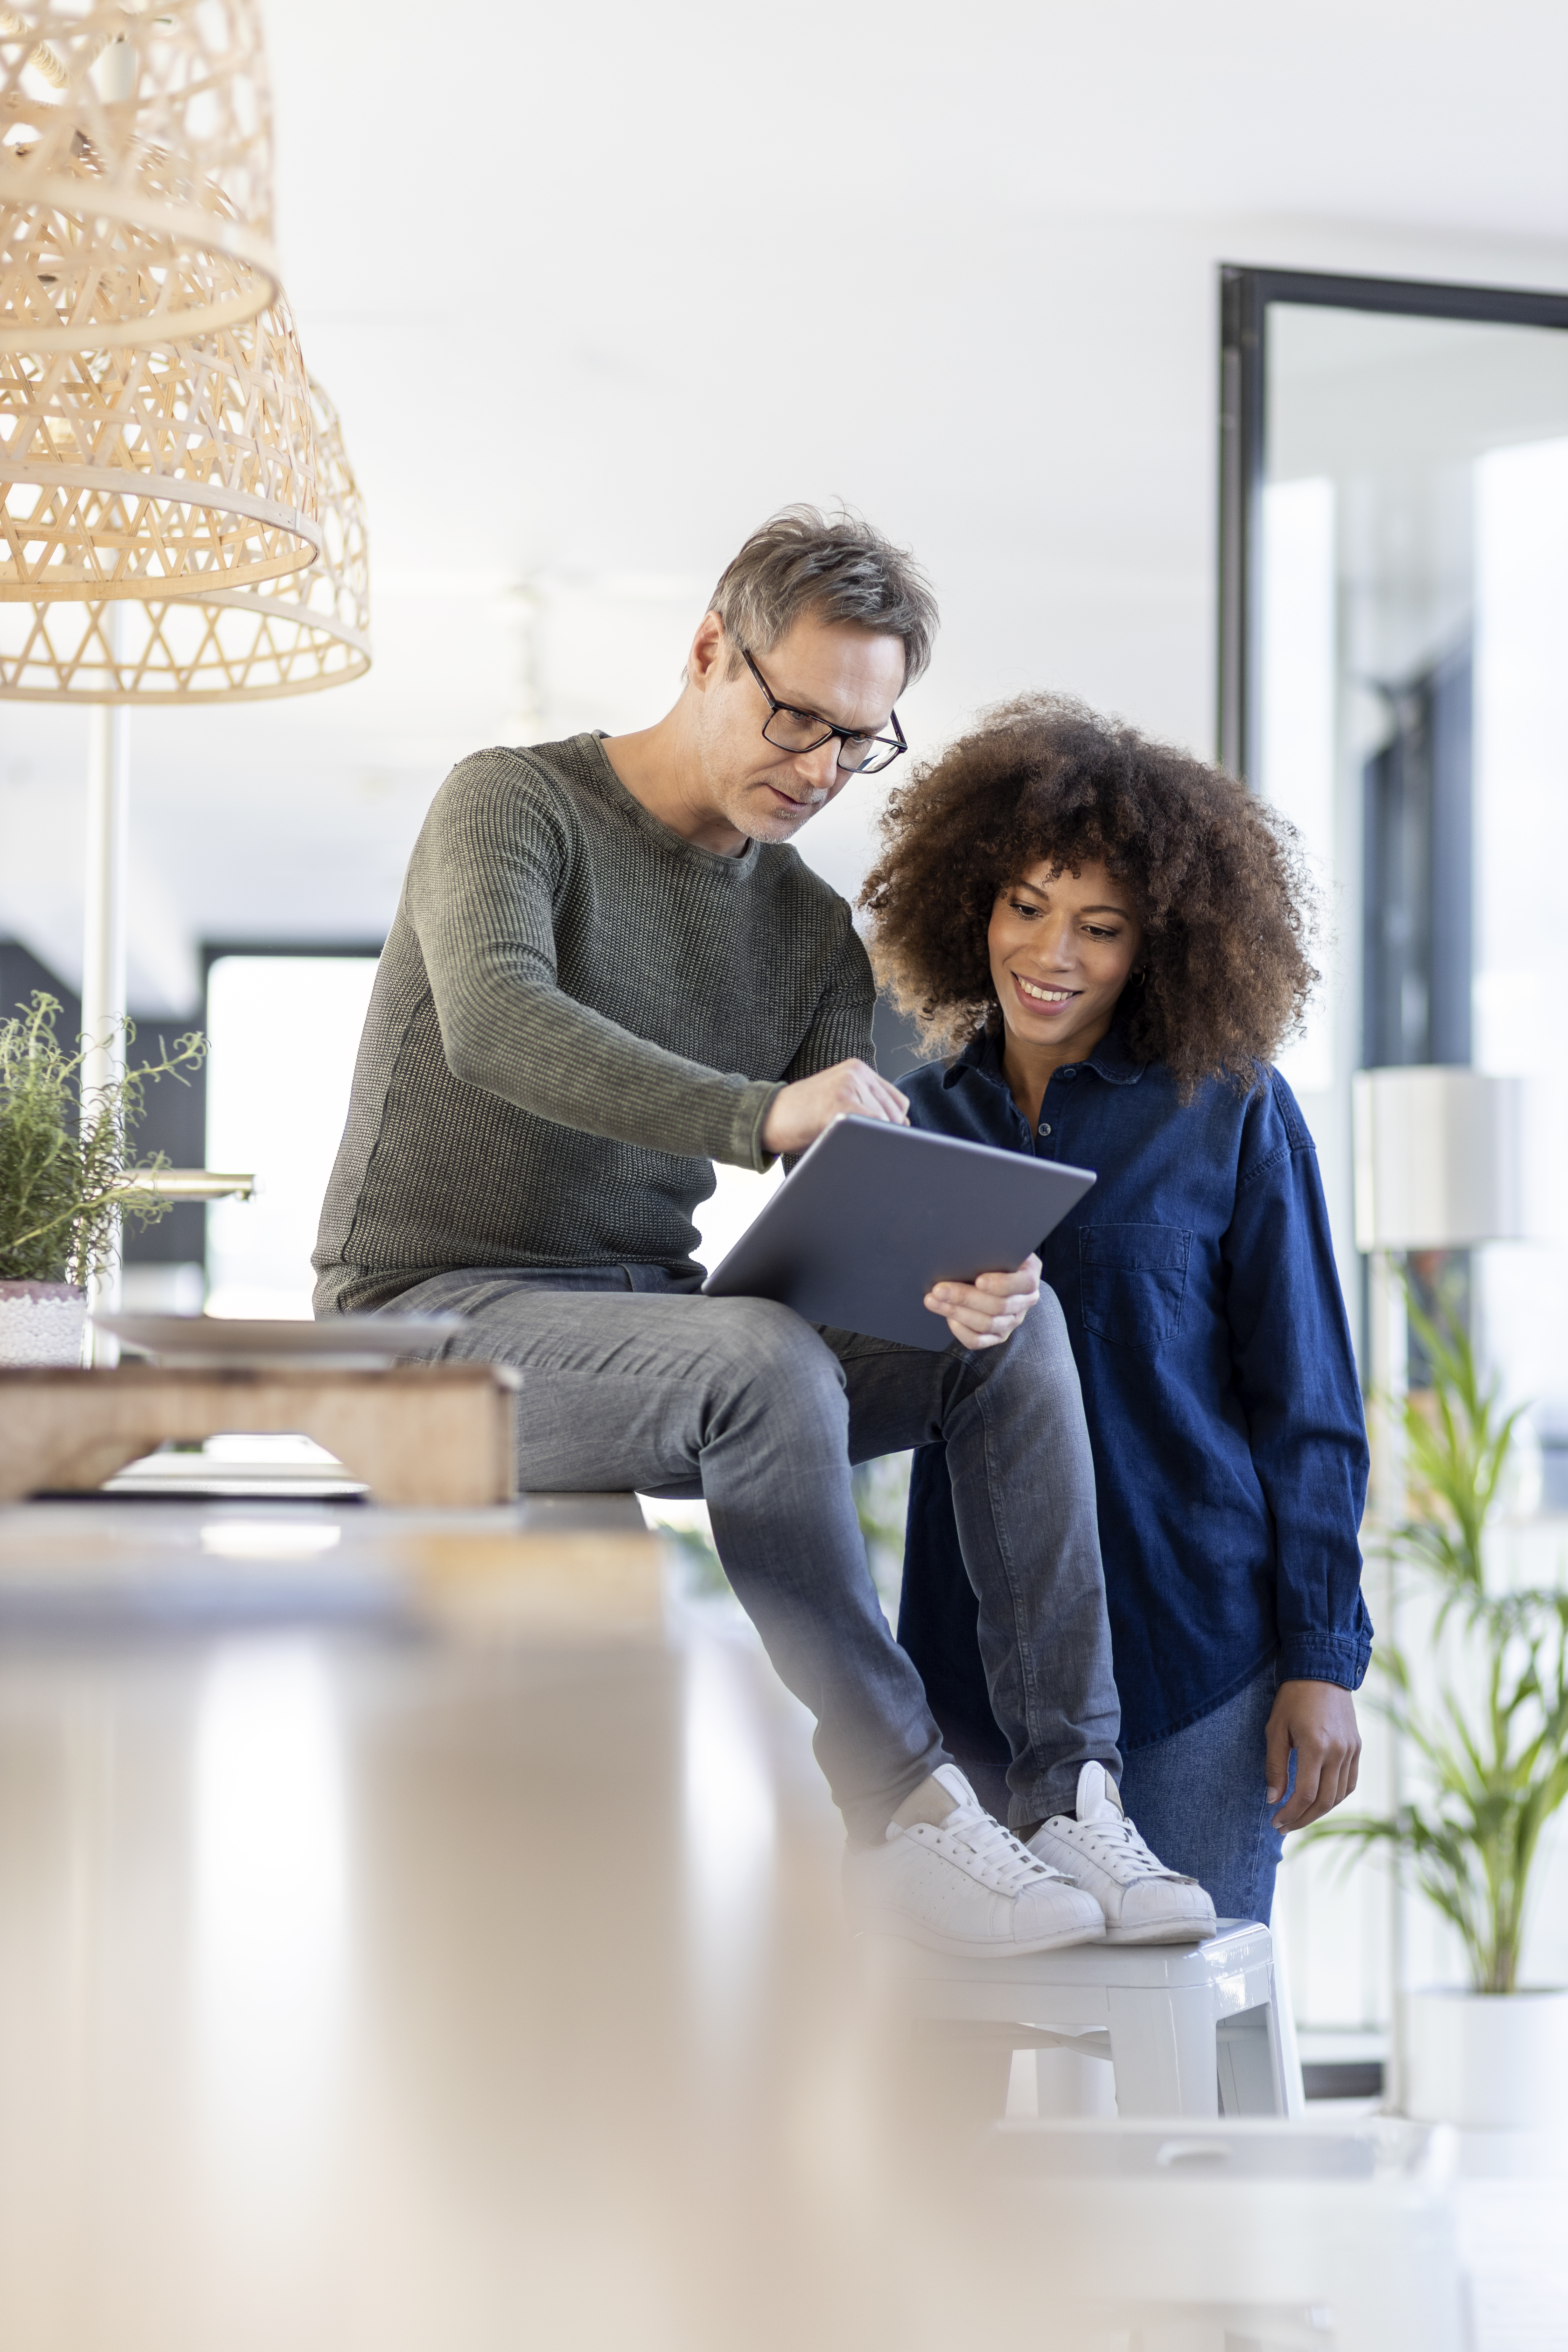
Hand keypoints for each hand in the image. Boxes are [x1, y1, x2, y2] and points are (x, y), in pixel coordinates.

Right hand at [760, 1058, 909, 1155]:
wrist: (765, 1118)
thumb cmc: (800, 1118)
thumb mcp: (838, 1105)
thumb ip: (869, 1108)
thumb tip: (904, 1126)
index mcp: (857, 1070)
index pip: (897, 1101)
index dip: (894, 1126)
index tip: (886, 1142)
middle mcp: (856, 1072)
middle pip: (895, 1113)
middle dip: (884, 1135)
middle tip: (859, 1145)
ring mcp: (849, 1084)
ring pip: (886, 1122)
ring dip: (872, 1140)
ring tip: (844, 1141)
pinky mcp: (841, 1100)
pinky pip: (872, 1125)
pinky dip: (867, 1141)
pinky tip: (848, 1145)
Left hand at [924, 1254, 1041, 1349]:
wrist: (995, 1272)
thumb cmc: (993, 1255)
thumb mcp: (997, 1246)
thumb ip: (989, 1248)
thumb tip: (963, 1246)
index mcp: (1029, 1276)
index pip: (1024, 1283)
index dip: (1002, 1284)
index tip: (979, 1280)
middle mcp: (1025, 1301)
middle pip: (998, 1306)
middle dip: (965, 1297)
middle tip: (939, 1289)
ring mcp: (1012, 1321)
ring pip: (986, 1324)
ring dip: (956, 1312)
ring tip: (933, 1300)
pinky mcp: (997, 1335)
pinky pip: (978, 1340)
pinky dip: (960, 1330)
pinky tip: (946, 1317)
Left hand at [1264, 1679, 1360, 1830]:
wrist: (1322, 1672)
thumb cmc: (1293, 1698)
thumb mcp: (1275, 1729)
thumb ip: (1275, 1766)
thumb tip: (1274, 1799)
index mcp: (1316, 1746)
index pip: (1305, 1794)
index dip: (1290, 1813)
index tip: (1275, 1822)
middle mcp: (1338, 1752)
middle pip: (1324, 1801)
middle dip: (1302, 1819)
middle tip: (1284, 1827)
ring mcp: (1351, 1750)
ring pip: (1339, 1795)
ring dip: (1319, 1812)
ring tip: (1299, 1817)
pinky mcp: (1357, 1747)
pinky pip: (1350, 1782)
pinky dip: (1335, 1797)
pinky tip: (1319, 1801)